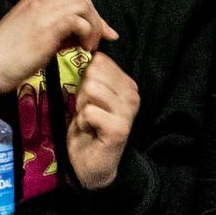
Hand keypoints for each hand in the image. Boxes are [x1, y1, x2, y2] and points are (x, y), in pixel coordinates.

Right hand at [0, 0, 117, 91]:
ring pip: (84, 6)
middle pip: (82, 0)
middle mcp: (41, 2)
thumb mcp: (32, 39)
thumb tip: (76, 38)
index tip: (99, 35)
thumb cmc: (6, 58)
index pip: (72, 2)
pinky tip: (82, 50)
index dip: (90, 18)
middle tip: (97, 42)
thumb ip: (55, 33)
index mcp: (35, 1)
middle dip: (96, 21)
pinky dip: (87, 34)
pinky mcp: (47, 28)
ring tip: (88, 48)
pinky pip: (78, 21)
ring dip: (94, 27)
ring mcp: (43, 13)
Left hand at [65, 50, 139, 186]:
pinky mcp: (119, 129)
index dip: (86, 77)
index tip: (91, 98)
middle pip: (94, 73)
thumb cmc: (89, 126)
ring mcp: (128, 112)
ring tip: (89, 120)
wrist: (92, 163)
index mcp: (128, 84)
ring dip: (82, 106)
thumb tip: (88, 51)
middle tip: (89, 110)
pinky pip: (89, 111)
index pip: (100, 60)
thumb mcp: (90, 94)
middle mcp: (133, 95)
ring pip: (91, 89)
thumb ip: (93, 74)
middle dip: (83, 91)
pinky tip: (90, 130)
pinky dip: (82, 121)